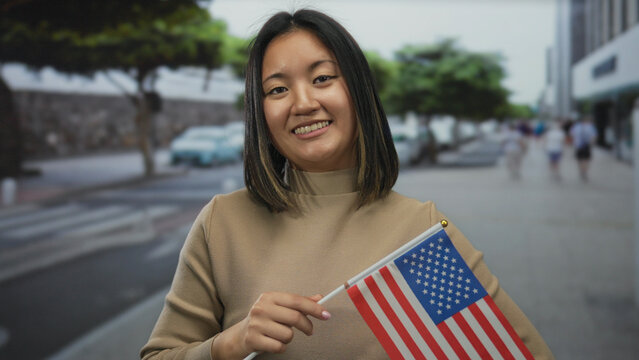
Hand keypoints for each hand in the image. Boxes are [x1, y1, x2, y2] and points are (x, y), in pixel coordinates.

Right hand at [211, 292, 330, 358]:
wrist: (239, 336)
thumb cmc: (264, 320)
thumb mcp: (279, 308)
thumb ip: (298, 303)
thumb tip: (319, 298)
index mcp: (269, 297)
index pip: (296, 300)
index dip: (314, 308)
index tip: (326, 314)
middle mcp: (261, 308)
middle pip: (295, 317)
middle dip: (307, 326)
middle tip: (309, 331)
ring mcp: (256, 324)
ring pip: (288, 334)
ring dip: (289, 338)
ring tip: (280, 335)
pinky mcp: (253, 339)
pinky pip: (279, 346)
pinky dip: (281, 347)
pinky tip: (273, 342)